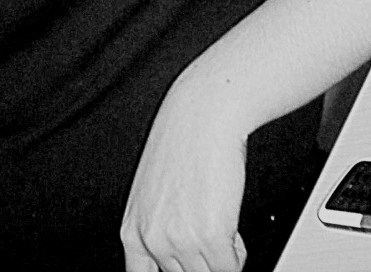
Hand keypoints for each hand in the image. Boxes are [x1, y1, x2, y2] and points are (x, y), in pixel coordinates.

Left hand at [122, 78, 249, 271]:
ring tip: (218, 220)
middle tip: (208, 234)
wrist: (203, 114)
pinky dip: (237, 251)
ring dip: (222, 256)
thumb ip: (158, 228)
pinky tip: (229, 220)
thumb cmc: (181, 144)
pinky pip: (231, 268)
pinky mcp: (211, 237)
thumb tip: (176, 261)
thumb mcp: (154, 193)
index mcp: (132, 230)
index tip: (184, 267)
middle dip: (201, 260)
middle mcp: (152, 239)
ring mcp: (180, 241)